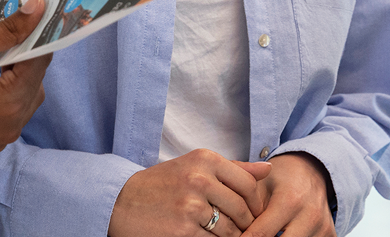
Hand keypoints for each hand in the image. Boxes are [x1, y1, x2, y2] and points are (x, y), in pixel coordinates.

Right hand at [0, 0, 52, 157]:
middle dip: (27, 61)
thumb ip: (8, 29)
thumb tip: (37, 8)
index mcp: (7, 104)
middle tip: (11, 41)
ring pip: (24, 102)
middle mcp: (9, 128)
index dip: (40, 39)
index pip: (39, 63)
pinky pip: (9, 118)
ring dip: (17, 81)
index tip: (41, 22)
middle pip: (35, 85)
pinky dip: (5, 100)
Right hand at [110, 149, 272, 236]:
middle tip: (244, 231)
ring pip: (231, 230)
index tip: (254, 214)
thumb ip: (233, 168)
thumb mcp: (195, 166)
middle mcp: (200, 179)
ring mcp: (191, 206)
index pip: (248, 184)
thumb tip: (268, 168)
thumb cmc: (161, 184)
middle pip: (242, 209)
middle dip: (247, 225)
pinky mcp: (183, 230)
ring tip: (227, 236)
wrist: (121, 201)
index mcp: (205, 160)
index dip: (257, 203)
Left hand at [241, 153, 334, 236]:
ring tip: (262, 233)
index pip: (261, 234)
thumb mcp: (259, 182)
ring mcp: (323, 228)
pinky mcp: (330, 235)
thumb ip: (240, 200)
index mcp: (290, 200)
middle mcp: (310, 215)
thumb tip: (224, 223)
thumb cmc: (281, 178)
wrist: (314, 170)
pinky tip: (280, 235)